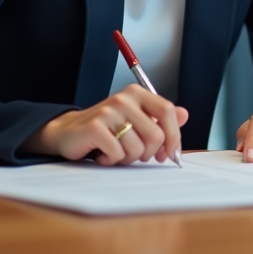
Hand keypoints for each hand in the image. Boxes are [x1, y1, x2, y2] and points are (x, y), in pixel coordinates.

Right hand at [22, 84, 187, 165]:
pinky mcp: (95, 127)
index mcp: (137, 93)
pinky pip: (117, 154)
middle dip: (148, 153)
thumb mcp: (135, 120)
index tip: (170, 153)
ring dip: (128, 158)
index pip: (167, 111)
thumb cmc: (107, 129)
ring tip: (116, 152)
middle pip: (155, 134)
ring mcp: (109, 111)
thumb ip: (159, 118)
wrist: (68, 132)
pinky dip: (112, 160)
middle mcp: (124, 98)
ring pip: (137, 148)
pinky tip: (103, 154)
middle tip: (136, 155)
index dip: (173, 135)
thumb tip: (184, 115)